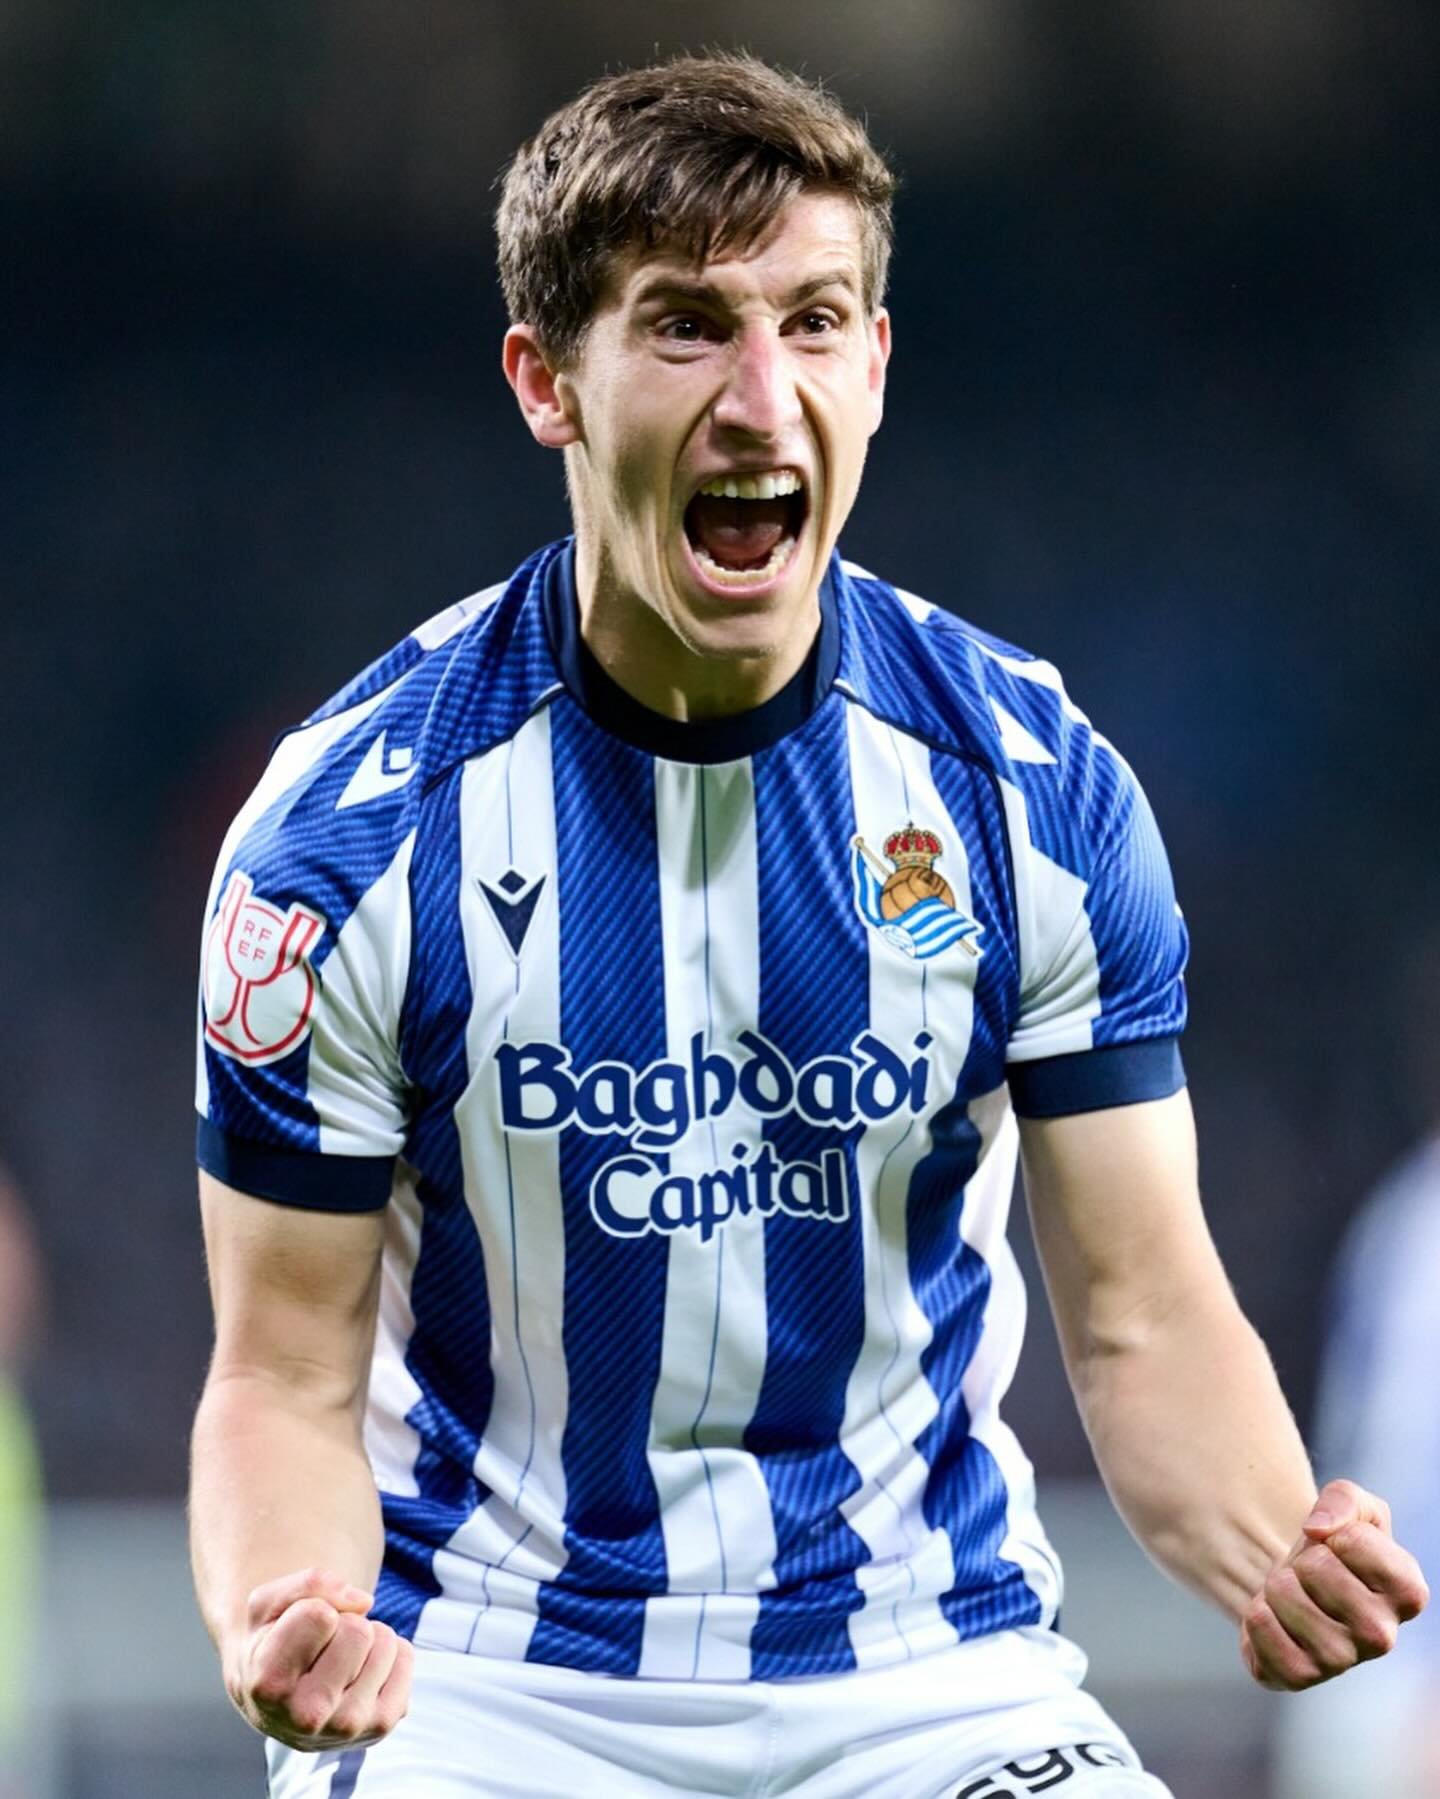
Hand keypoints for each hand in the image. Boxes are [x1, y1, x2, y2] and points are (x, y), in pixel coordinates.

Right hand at [226, 1566, 412, 1748]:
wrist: (280, 1700)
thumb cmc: (274, 1641)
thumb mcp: (269, 1603)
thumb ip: (310, 1583)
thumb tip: (364, 1602)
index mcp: (268, 1686)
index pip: (319, 1614)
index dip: (312, 1608)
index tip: (297, 1630)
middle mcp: (305, 1718)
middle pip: (357, 1630)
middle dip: (344, 1622)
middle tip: (322, 1645)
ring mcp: (346, 1728)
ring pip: (384, 1643)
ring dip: (368, 1637)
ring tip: (340, 1659)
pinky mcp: (379, 1725)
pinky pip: (405, 1658)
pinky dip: (390, 1652)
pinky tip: (361, 1672)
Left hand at [1240, 1478, 1428, 1689]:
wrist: (1298, 1586)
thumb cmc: (1333, 1546)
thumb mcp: (1349, 1505)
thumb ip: (1344, 1500)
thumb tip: (1318, 1529)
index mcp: (1408, 1593)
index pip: (1355, 1541)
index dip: (1336, 1531)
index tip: (1339, 1545)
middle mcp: (1383, 1636)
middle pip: (1317, 1568)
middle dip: (1303, 1558)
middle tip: (1311, 1573)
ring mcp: (1342, 1661)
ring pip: (1284, 1595)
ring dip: (1276, 1583)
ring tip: (1293, 1593)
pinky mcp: (1299, 1676)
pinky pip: (1260, 1628)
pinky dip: (1256, 1611)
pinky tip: (1275, 1617)